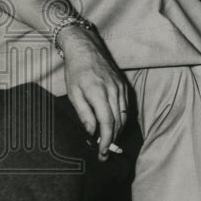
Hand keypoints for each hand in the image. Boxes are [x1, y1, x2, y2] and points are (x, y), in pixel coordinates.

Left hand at [57, 25, 129, 160]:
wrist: (86, 47)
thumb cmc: (76, 70)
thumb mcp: (73, 93)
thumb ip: (84, 113)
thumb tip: (91, 131)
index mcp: (99, 93)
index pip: (108, 123)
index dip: (106, 141)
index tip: (103, 153)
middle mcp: (113, 91)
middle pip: (118, 122)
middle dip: (113, 140)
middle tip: (105, 153)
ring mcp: (120, 87)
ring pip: (124, 116)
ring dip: (118, 131)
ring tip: (109, 142)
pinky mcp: (123, 85)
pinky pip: (126, 107)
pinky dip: (122, 119)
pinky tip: (115, 125)